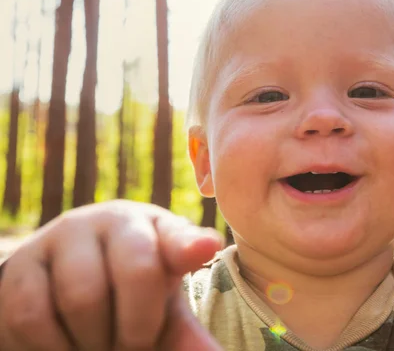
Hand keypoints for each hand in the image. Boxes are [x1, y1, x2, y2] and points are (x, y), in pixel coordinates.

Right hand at [0, 200, 223, 350]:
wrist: (61, 286)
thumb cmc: (126, 295)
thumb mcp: (159, 309)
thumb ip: (184, 332)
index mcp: (158, 229)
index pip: (177, 235)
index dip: (188, 245)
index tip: (204, 250)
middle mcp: (114, 221)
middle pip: (136, 272)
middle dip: (138, 328)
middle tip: (134, 348)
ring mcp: (66, 236)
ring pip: (82, 296)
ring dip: (94, 340)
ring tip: (100, 346)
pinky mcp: (23, 263)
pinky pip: (34, 313)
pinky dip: (54, 346)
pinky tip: (67, 346)